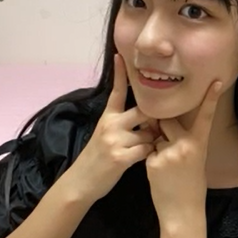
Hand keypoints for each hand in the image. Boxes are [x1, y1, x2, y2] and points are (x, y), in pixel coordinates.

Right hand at [68, 54, 156, 200]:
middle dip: (154, 120)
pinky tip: (144, 159)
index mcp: (107, 117)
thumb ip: (120, 122)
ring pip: (149, 133)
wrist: (81, 182)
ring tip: (146, 149)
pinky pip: (146, 149)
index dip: (120, 74)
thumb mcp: (104, 134)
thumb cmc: (96, 158)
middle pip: (143, 111)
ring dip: (153, 141)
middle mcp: (110, 125)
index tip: (121, 55)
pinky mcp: (120, 157)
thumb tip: (141, 114)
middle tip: (156, 129)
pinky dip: (149, 154)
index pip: (116, 91)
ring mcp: (115, 140)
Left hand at [146, 80, 223, 225]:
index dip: (210, 98)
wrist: (182, 212)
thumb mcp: (196, 161)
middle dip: (164, 128)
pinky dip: (151, 160)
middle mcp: (185, 146)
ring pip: (156, 137)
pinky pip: (148, 152)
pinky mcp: (153, 162)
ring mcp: (169, 153)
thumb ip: (186, 142)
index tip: (215, 81)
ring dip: (157, 146)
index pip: (205, 116)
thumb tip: (170, 128)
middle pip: (169, 121)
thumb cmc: (191, 186)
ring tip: (167, 168)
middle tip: (171, 150)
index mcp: (199, 144)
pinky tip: (159, 175)